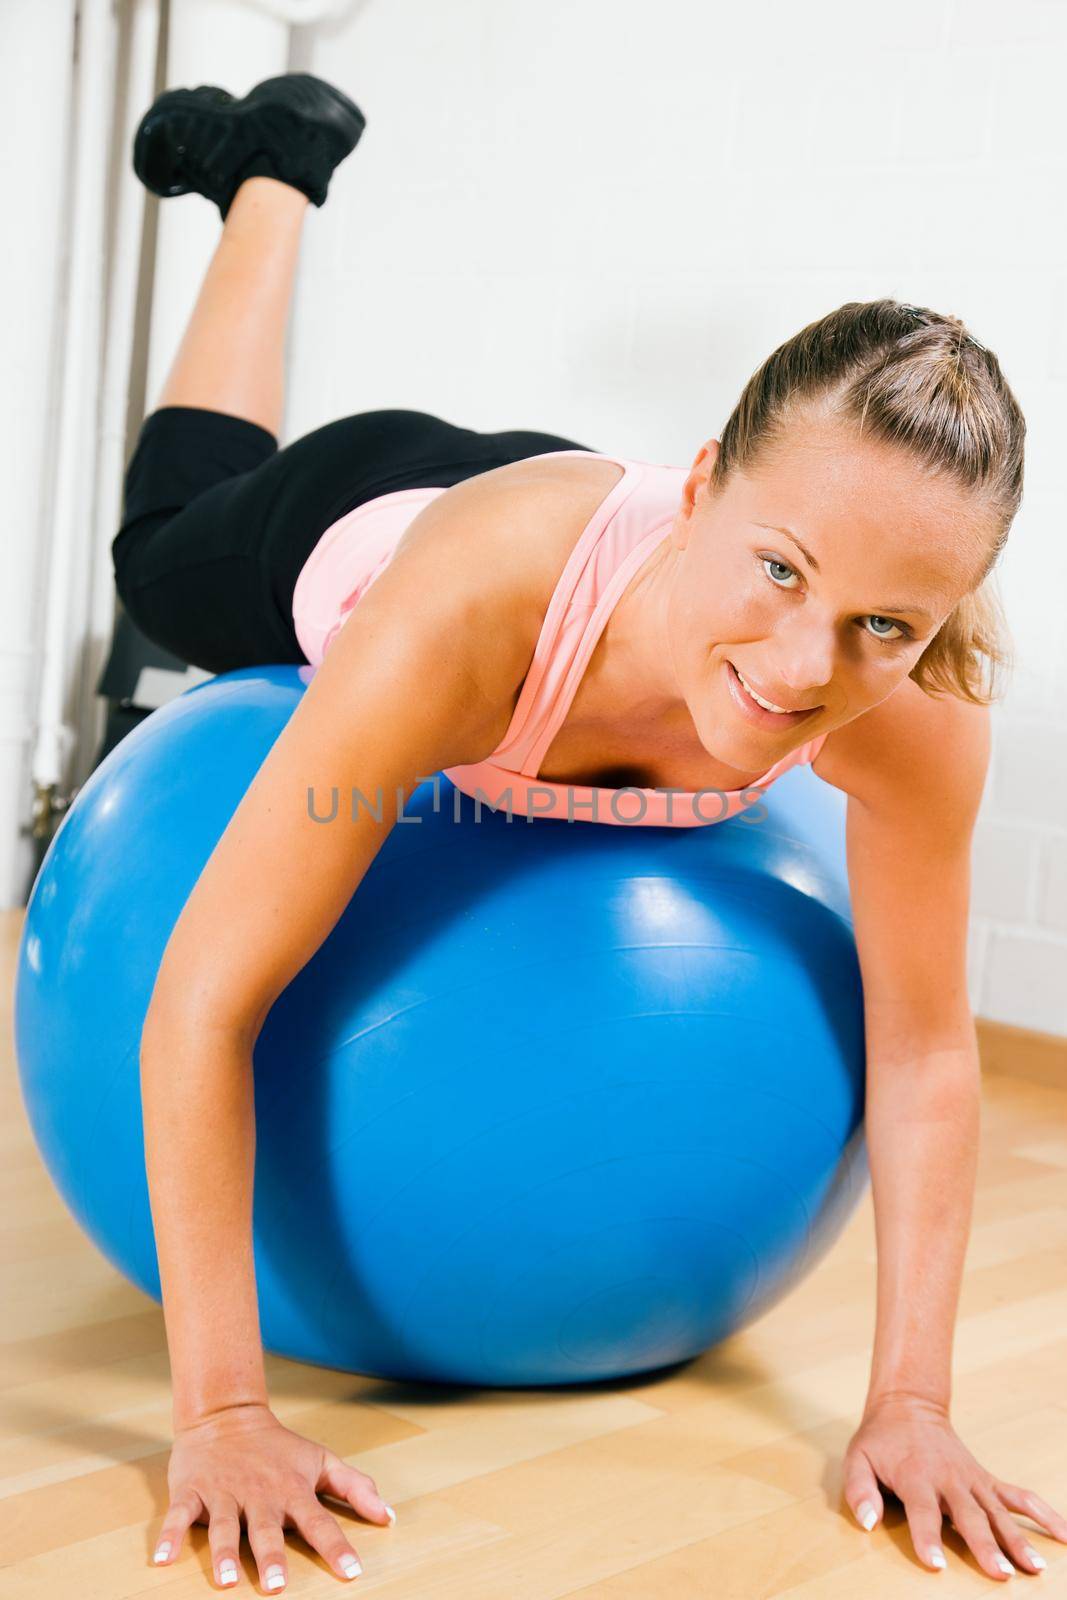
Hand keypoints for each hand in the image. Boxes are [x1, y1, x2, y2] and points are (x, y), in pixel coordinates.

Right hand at [151, 1401, 395, 1588]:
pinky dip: (171, 1535)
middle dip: (272, 1558)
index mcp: (292, 1490)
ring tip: (226, 1580)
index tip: (352, 1573)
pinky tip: (163, 1558)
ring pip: (225, 1525)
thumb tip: (388, 1517)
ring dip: (224, 1553)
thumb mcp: (320, 1461)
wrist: (226, 1415)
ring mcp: (224, 1493)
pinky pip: (180, 1515)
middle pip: (267, 1530)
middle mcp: (260, 1494)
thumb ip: (354, 1487)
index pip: (319, 1522)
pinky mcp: (193, 1491)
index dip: (336, 1547)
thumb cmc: (279, 1447)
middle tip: (277, 1588)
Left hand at [843, 1393, 1065, 1579]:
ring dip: (1018, 1539)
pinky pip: (1019, 1496)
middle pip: (969, 1516)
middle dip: (985, 1546)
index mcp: (916, 1476)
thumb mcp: (857, 1458)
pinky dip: (1044, 1514)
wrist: (909, 1407)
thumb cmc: (881, 1440)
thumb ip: (859, 1490)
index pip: (922, 1511)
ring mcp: (973, 1480)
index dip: (928, 1538)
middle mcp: (949, 1479)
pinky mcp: (987, 1480)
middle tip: (1001, 1575)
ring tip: (1035, 1569)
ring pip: (999, 1512)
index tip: (938, 1566)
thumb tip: (868, 1522)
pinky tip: (1065, 1535)